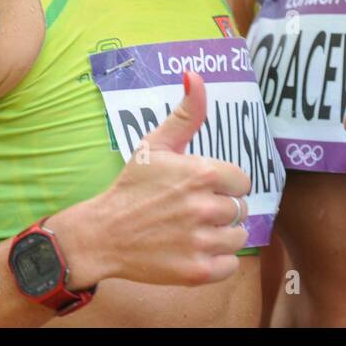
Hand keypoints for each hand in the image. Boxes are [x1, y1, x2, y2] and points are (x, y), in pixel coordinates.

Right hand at [51, 70, 250, 287]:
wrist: (103, 234)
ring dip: (221, 234)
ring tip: (193, 230)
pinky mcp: (197, 271)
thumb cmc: (131, 187)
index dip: (224, 184)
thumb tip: (195, 74)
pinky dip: (217, 261)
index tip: (201, 188)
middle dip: (221, 209)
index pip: (242, 181)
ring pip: (238, 236)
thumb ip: (185, 113)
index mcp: (202, 173)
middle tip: (191, 210)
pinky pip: (230, 265)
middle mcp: (205, 207)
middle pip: (240, 209)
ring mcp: (201, 241)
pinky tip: (194, 249)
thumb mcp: (155, 145)